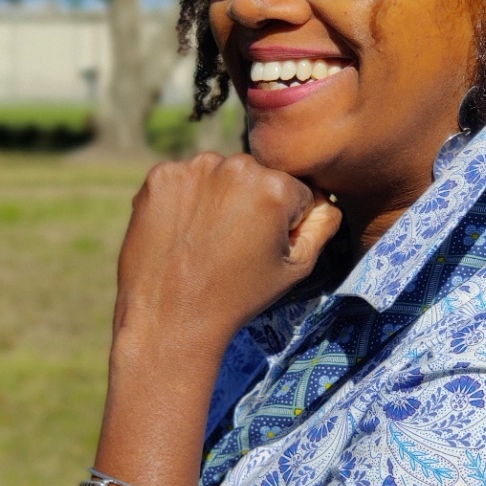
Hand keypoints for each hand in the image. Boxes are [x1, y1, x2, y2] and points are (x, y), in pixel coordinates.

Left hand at [112, 152, 341, 359]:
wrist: (169, 320)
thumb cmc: (239, 296)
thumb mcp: (297, 268)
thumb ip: (323, 225)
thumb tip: (324, 199)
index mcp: (276, 187)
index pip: (296, 192)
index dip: (285, 222)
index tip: (263, 247)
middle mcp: (237, 165)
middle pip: (258, 177)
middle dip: (253, 202)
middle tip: (234, 245)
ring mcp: (194, 168)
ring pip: (221, 174)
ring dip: (220, 196)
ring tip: (206, 238)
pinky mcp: (160, 176)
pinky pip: (185, 178)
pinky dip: (186, 198)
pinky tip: (182, 230)